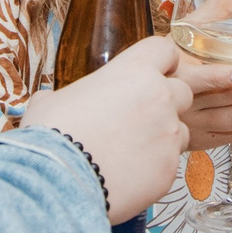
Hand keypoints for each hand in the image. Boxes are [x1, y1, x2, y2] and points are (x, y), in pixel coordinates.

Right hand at [24, 34, 191, 220]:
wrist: (58, 182)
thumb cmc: (53, 135)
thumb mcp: (50, 102)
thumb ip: (65, 96)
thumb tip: (49, 102)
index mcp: (134, 72)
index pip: (164, 50)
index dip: (161, 61)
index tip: (154, 72)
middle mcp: (160, 98)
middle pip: (182, 91)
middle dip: (166, 103)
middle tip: (139, 118)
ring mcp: (169, 134)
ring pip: (181, 130)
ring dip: (164, 137)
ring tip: (131, 151)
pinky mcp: (170, 169)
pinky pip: (170, 163)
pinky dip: (154, 168)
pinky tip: (128, 175)